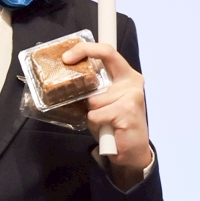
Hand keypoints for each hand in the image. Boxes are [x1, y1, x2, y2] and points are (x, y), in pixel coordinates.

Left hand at [67, 41, 152, 186]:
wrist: (132, 151)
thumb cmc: (114, 124)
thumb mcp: (103, 101)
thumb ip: (94, 87)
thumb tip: (68, 75)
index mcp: (126, 75)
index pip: (107, 52)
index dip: (85, 49)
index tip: (67, 57)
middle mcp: (132, 81)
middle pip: (101, 66)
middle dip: (84, 76)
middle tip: (80, 88)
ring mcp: (132, 95)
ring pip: (94, 98)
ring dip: (92, 112)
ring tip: (104, 121)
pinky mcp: (127, 110)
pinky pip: (96, 114)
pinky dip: (96, 123)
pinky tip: (108, 128)